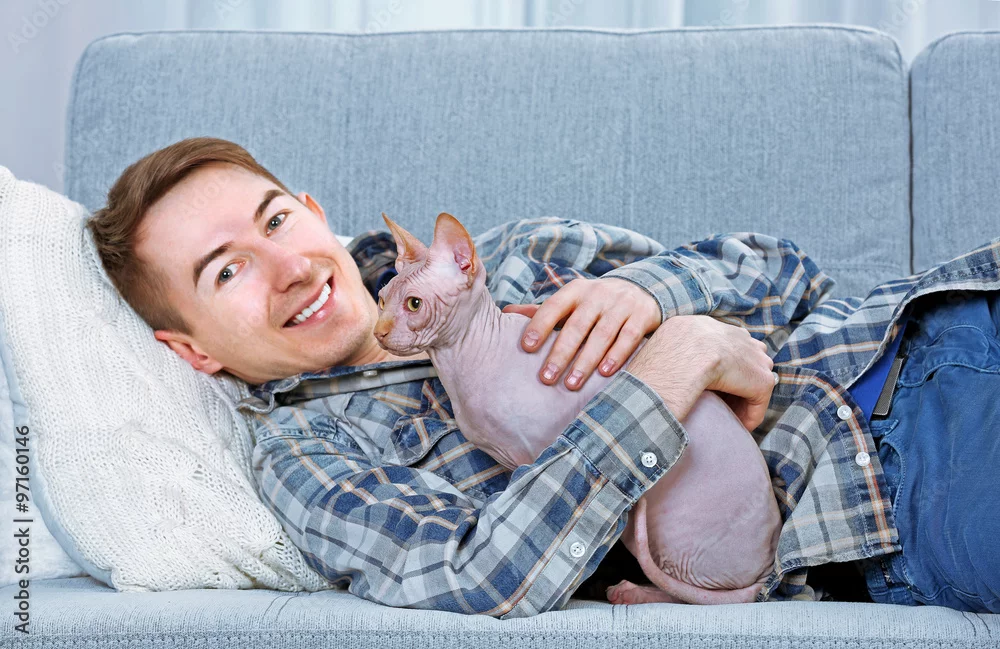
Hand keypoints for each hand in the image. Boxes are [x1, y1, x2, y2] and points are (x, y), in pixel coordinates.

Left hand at [501, 277, 660, 389]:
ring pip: (602, 334)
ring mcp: (621, 305)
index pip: (553, 306)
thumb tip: (506, 313)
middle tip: (546, 378)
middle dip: (561, 352)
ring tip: (571, 384)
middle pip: (577, 325)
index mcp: (575, 291)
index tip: (526, 348)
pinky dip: (616, 356)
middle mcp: (597, 295)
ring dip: (586, 360)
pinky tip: (604, 373)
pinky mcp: (642, 316)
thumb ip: (542, 311)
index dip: (540, 326)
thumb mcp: (571, 303)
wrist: (642, 291)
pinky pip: (628, 337)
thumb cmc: (595, 305)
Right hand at [624, 315, 774, 429]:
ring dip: (744, 399)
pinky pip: (758, 402)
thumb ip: (678, 349)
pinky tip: (737, 425)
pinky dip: (750, 416)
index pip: (726, 342)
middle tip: (725, 402)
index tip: (711, 383)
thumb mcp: (665, 343)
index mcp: (709, 326)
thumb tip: (672, 364)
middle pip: (747, 357)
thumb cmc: (659, 359)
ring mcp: (751, 357)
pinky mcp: (759, 379)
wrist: (678, 361)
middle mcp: (736, 336)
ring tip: (730, 416)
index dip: (723, 364)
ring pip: (754, 381)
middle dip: (741, 378)